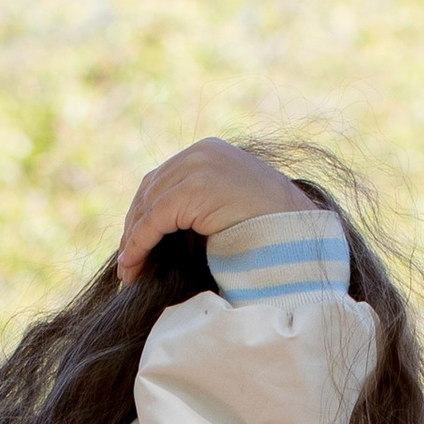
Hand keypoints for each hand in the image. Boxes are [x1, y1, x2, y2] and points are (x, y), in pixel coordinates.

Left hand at [115, 140, 311, 281]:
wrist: (297, 231)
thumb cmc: (267, 228)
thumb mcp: (225, 205)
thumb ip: (198, 204)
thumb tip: (159, 226)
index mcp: (208, 151)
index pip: (160, 180)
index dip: (140, 215)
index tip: (131, 247)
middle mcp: (201, 152)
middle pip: (149, 190)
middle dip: (133, 228)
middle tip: (127, 264)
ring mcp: (199, 166)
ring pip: (148, 205)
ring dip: (133, 241)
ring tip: (129, 272)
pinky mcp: (196, 188)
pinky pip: (155, 219)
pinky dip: (139, 243)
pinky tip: (133, 265)